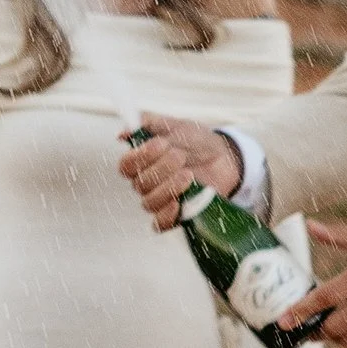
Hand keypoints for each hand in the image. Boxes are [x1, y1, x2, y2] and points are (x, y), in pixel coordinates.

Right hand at [119, 115, 240, 228]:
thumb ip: (148, 123)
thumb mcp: (173, 124)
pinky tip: (178, 202)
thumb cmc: (196, 140)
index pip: (126, 166)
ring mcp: (161, 199)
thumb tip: (123, 133)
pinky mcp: (176, 214)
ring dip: (167, 188)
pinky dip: (166, 215)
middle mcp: (147, 183)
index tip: (161, 144)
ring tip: (188, 174)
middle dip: (161, 169)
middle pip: (139, 184)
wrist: (223, 156)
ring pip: (149, 203)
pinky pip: (160, 224)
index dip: (140, 157)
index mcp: (141, 162)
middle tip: (180, 156)